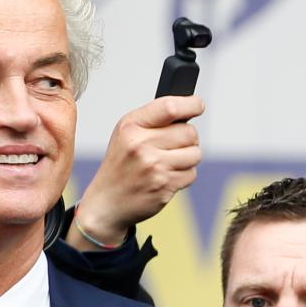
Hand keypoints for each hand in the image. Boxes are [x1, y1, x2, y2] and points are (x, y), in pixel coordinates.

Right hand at [72, 94, 203, 247]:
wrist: (107, 202)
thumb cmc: (121, 165)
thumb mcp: (126, 134)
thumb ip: (154, 119)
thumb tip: (189, 108)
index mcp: (131, 126)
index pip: (170, 107)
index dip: (191, 105)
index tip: (198, 105)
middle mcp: (141, 144)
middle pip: (190, 132)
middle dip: (187, 139)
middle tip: (171, 147)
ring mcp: (153, 166)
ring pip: (195, 153)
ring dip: (187, 158)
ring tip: (167, 163)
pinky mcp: (164, 185)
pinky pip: (192, 174)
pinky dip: (184, 175)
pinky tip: (166, 177)